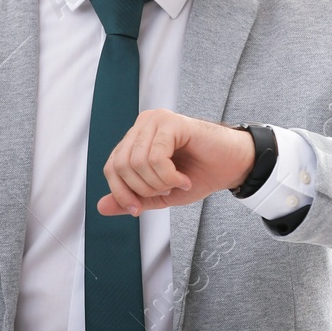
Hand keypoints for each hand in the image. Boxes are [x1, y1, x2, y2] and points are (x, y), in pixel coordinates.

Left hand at [96, 110, 255, 216]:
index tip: (138, 210)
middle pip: (122, 166)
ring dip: (159, 183)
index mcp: (135, 139)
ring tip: (177, 183)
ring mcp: (156, 120)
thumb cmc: (197, 176)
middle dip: (144, 189)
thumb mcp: (159, 194)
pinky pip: (156, 157)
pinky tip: (184, 179)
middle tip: (167, 190)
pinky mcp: (172, 122)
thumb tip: (100, 207)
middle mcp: (142, 124)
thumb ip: (132, 198)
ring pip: (137, 162)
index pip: (111, 168)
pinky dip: (169, 177)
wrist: (231, 167)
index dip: (121, 193)